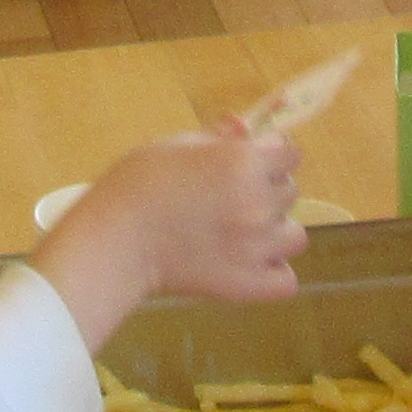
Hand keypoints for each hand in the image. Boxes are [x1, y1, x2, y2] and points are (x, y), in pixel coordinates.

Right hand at [31, 127, 309, 340]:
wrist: (116, 240)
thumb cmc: (140, 183)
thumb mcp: (178, 145)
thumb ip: (220, 136)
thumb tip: (247, 127)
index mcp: (244, 162)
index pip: (291, 153)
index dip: (273, 154)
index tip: (253, 160)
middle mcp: (259, 202)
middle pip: (290, 191)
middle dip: (267, 189)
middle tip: (231, 197)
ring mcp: (258, 247)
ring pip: (294, 235)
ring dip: (274, 231)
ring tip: (241, 233)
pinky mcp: (249, 284)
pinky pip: (286, 279)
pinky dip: (272, 271)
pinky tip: (248, 263)